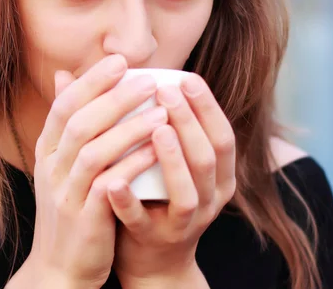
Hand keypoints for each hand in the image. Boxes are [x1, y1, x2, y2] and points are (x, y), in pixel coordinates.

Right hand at [26, 55, 168, 287]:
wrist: (60, 267)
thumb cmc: (73, 207)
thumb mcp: (62, 164)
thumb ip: (69, 123)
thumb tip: (64, 76)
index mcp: (48, 152)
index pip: (64, 106)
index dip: (91, 81)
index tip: (119, 60)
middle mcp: (52, 169)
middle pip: (79, 122)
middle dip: (113, 97)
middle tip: (147, 77)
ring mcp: (66, 194)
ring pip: (94, 151)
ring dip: (129, 127)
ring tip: (161, 108)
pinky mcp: (84, 219)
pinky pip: (109, 185)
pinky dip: (133, 163)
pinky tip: (158, 147)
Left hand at [106, 73, 235, 283]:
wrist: (152, 257)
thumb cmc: (154, 194)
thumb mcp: (162, 159)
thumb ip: (152, 121)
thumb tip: (110, 76)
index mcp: (216, 174)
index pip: (221, 135)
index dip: (208, 107)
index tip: (188, 78)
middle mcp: (210, 198)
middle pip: (209, 157)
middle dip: (191, 122)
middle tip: (168, 91)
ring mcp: (185, 223)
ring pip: (188, 191)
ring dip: (174, 158)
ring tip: (157, 128)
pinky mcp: (155, 240)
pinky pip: (143, 221)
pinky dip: (129, 201)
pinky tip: (114, 180)